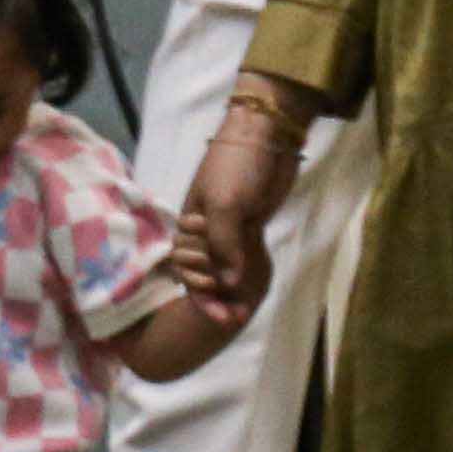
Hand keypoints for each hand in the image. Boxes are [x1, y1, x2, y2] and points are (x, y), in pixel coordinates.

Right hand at [174, 132, 298, 333]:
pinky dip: (245, 275)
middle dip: (214, 298)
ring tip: (244, 312)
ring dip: (232, 291)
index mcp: (189, 222)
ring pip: (225, 267)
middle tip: (234, 317)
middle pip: (203, 272)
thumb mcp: (225, 204)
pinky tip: (252, 291)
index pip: (186, 269)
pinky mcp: (249, 223)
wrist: (267, 134)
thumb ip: (224, 246)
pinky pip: (242, 256)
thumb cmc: (237, 165)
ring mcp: (228, 226)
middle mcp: (204, 228)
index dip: (200, 293)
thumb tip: (230, 284)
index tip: (221, 312)